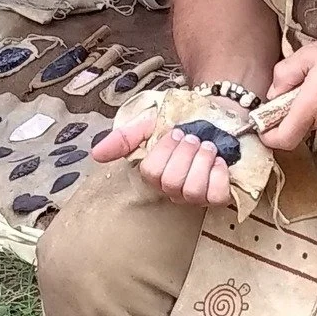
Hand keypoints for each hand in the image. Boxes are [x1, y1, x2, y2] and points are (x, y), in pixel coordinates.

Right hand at [92, 99, 237, 207]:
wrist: (217, 118)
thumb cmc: (183, 124)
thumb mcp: (149, 124)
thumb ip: (124, 138)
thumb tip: (96, 154)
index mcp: (155, 174)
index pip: (151, 172)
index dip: (165, 150)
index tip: (175, 132)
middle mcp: (173, 190)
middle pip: (172, 182)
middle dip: (185, 154)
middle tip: (193, 138)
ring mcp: (196, 197)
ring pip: (193, 190)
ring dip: (202, 161)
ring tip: (208, 147)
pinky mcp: (219, 198)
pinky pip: (217, 195)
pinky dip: (219, 174)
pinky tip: (220, 161)